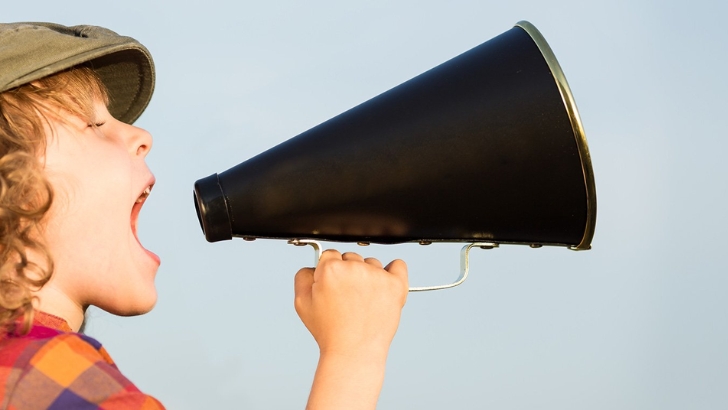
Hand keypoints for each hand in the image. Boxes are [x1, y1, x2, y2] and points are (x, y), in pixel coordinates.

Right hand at [294, 249, 407, 408]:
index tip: (332, 286)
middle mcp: (355, 267)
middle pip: (351, 257)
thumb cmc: (329, 331)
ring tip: (362, 301)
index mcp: (331, 268)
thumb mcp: (301, 303)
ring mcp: (377, 275)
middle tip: (346, 297)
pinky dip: (393, 271)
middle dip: (347, 273)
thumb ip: (303, 276)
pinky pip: (398, 265)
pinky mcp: (395, 285)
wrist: (354, 352)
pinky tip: (385, 283)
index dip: (328, 271)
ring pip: (371, 263)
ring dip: (367, 276)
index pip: (330, 255)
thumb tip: (314, 264)